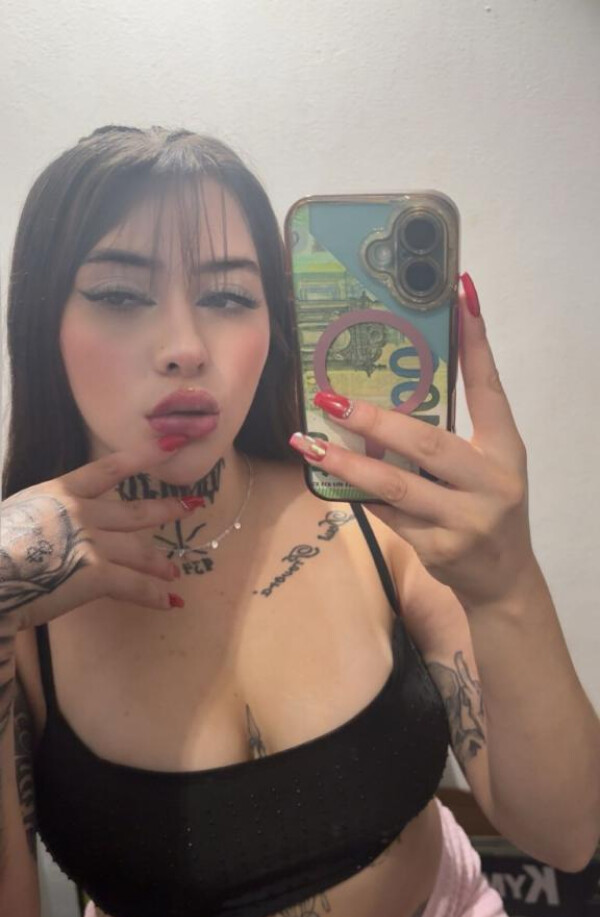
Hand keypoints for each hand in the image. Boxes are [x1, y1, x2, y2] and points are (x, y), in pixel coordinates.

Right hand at [0, 437, 199, 633]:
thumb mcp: (17, 515)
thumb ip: (44, 516)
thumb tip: (52, 530)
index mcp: (58, 491)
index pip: (108, 468)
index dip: (142, 456)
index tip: (169, 445)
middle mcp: (81, 511)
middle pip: (135, 511)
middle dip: (167, 509)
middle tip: (191, 505)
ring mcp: (92, 541)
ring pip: (140, 551)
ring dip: (160, 563)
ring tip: (174, 571)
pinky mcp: (96, 573)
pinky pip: (135, 585)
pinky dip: (154, 595)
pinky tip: (168, 602)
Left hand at [289, 274, 537, 610]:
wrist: (503, 579)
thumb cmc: (486, 507)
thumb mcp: (486, 464)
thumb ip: (454, 431)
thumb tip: (397, 385)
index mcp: (505, 450)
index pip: (490, 389)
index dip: (476, 344)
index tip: (460, 298)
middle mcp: (491, 482)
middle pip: (427, 444)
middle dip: (375, 421)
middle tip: (331, 398)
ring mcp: (465, 520)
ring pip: (396, 487)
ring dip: (348, 464)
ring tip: (309, 442)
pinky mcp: (438, 548)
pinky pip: (387, 516)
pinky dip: (358, 495)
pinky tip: (328, 478)